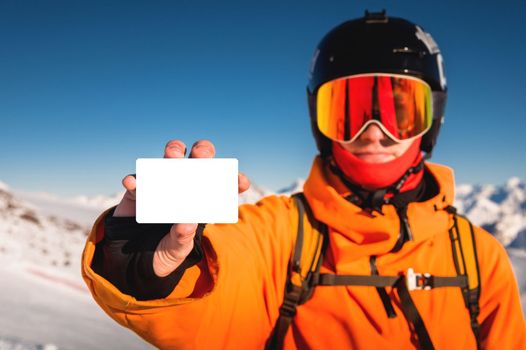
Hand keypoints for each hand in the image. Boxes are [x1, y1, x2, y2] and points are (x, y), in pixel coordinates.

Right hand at [113, 139, 250, 276]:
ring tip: (172, 155)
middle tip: (201, 155)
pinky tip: (132, 182)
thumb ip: (181, 238)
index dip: (234, 181)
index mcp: (201, 203)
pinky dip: (135, 179)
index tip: (240, 182)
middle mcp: (185, 188)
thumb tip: (185, 223)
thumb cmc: (164, 252)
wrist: (132, 259)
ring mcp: (161, 185)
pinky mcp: (138, 190)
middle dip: (203, 152)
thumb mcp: (176, 250)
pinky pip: (138, 179)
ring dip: (173, 151)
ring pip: (170, 159)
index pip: (222, 187)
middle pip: (198, 161)